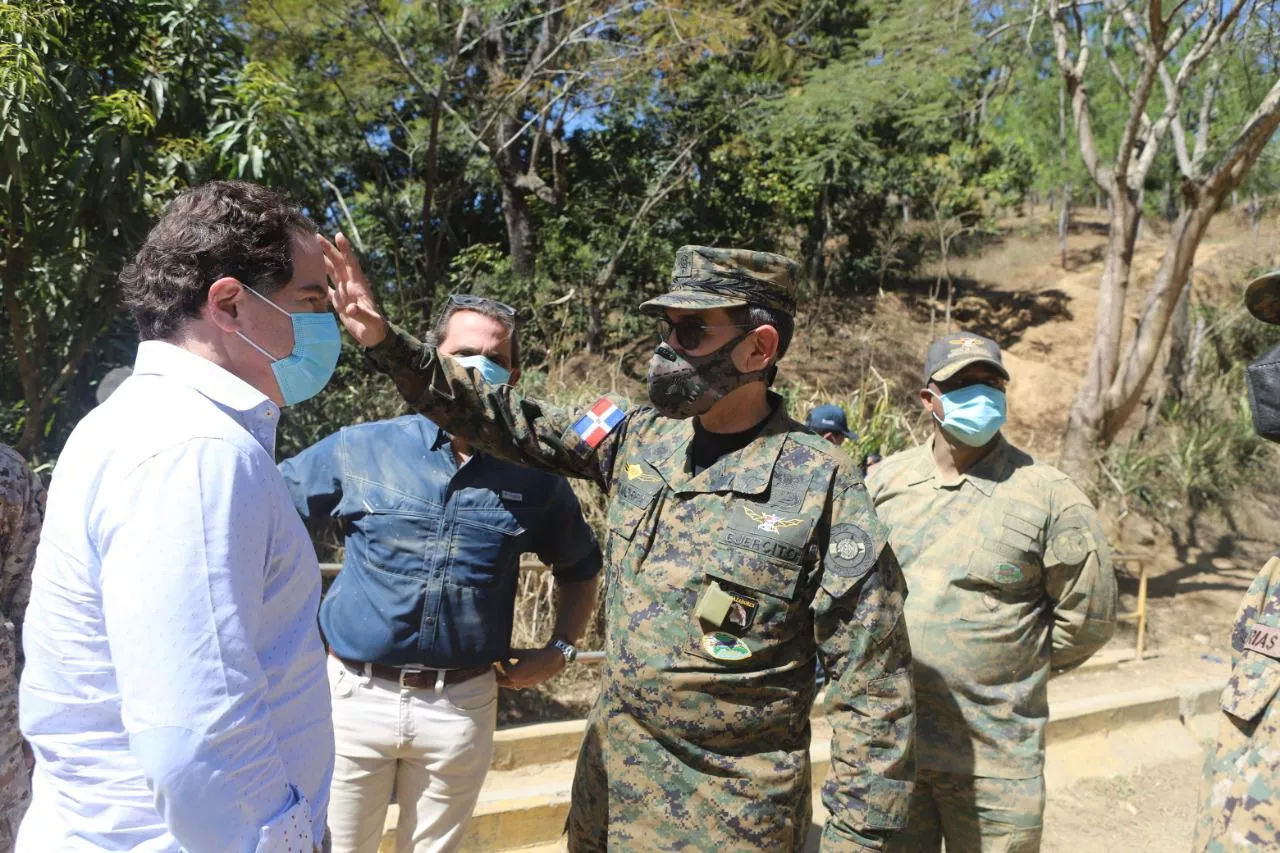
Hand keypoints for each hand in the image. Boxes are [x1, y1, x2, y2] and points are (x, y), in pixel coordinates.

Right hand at [320, 232, 387, 347]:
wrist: (373, 337)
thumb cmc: (375, 329)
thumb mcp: (370, 321)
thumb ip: (362, 313)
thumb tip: (351, 307)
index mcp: (358, 286)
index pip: (351, 263)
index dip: (345, 249)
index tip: (338, 235)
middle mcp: (350, 286)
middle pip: (338, 263)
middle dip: (328, 249)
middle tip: (316, 236)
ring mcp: (344, 293)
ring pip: (332, 272)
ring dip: (323, 261)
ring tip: (310, 251)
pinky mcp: (340, 302)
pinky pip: (327, 288)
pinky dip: (319, 281)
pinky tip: (310, 275)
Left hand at [495, 646, 565, 689]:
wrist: (552, 660)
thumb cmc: (536, 655)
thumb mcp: (521, 653)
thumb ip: (510, 653)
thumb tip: (502, 651)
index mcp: (513, 674)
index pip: (503, 668)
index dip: (500, 661)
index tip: (499, 657)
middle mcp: (517, 682)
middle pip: (501, 682)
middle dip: (497, 675)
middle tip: (495, 668)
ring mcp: (524, 685)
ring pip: (510, 684)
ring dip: (506, 678)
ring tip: (505, 671)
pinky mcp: (530, 685)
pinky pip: (518, 684)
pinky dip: (514, 680)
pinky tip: (516, 674)